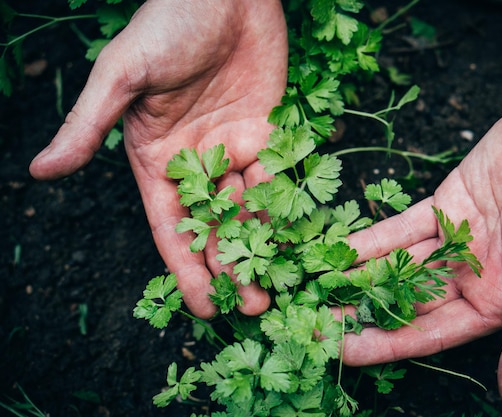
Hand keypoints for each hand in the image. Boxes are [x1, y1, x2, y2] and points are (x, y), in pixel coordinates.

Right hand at [29, 0, 287, 317]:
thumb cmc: (166, 23)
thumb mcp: (121, 74)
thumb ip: (90, 125)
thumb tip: (41, 170)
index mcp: (156, 159)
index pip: (170, 225)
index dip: (184, 267)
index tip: (201, 307)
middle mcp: (195, 162)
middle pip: (213, 227)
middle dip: (229, 269)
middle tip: (251, 307)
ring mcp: (234, 151)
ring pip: (249, 211)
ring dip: (261, 250)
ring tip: (276, 287)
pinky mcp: (269, 135)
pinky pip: (279, 180)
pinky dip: (286, 211)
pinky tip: (296, 242)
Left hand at [342, 85, 501, 408]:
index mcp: (495, 302)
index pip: (431, 333)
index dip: (387, 344)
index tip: (345, 351)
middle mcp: (469, 276)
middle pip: (406, 301)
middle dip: (363, 312)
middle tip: (316, 320)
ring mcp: (453, 241)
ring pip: (397, 265)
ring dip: (359, 276)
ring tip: (317, 288)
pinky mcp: (442, 205)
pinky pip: (399, 228)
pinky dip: (370, 240)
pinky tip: (339, 251)